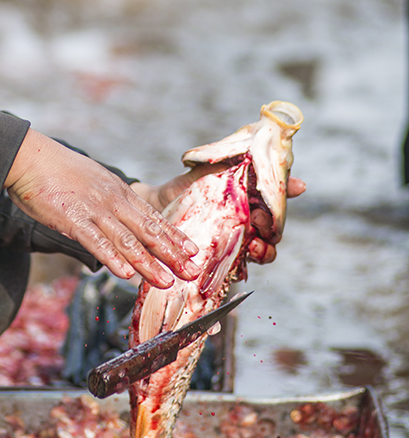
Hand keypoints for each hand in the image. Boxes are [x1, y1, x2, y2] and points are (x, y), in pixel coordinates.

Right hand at [5, 130, 200, 287]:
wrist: (30, 156)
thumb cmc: (57, 170)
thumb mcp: (93, 180)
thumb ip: (107, 199)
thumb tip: (118, 217)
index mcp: (118, 191)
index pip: (152, 217)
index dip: (174, 236)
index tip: (193, 251)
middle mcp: (112, 200)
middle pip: (148, 231)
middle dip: (172, 254)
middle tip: (192, 273)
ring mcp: (94, 210)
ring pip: (127, 240)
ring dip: (148, 263)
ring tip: (165, 281)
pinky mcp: (72, 218)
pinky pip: (96, 242)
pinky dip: (113, 258)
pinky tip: (125, 273)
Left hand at [132, 168, 304, 267]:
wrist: (157, 204)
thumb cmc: (187, 185)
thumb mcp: (212, 170)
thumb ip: (240, 166)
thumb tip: (280, 167)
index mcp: (250, 204)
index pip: (276, 214)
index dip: (278, 216)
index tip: (267, 214)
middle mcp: (247, 225)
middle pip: (272, 237)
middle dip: (270, 235)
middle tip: (257, 226)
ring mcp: (235, 244)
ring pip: (261, 255)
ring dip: (262, 253)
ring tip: (251, 247)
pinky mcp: (219, 260)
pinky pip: (236, 270)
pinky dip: (240, 271)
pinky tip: (236, 268)